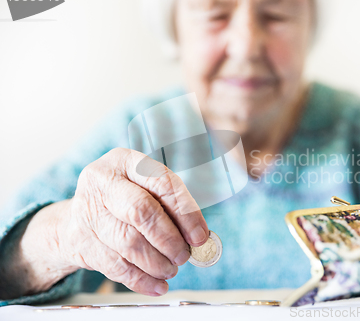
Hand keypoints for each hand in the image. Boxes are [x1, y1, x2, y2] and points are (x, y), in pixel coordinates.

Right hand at [57, 148, 208, 295]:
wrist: (74, 218)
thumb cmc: (122, 201)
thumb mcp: (144, 189)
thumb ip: (171, 206)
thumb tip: (198, 236)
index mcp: (125, 161)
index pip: (162, 183)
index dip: (185, 212)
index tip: (200, 236)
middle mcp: (102, 182)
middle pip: (141, 212)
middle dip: (169, 239)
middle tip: (184, 255)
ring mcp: (87, 211)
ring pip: (129, 243)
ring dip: (157, 263)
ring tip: (171, 269)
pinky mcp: (80, 241)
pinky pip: (116, 267)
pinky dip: (142, 280)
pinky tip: (157, 284)